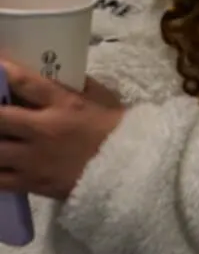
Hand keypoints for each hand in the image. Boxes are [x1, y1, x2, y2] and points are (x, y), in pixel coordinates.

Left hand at [0, 59, 124, 199]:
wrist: (130, 169)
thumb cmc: (115, 130)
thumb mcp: (102, 99)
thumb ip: (78, 86)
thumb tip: (59, 73)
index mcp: (64, 104)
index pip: (26, 82)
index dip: (5, 70)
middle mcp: (43, 130)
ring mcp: (33, 159)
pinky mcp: (30, 183)